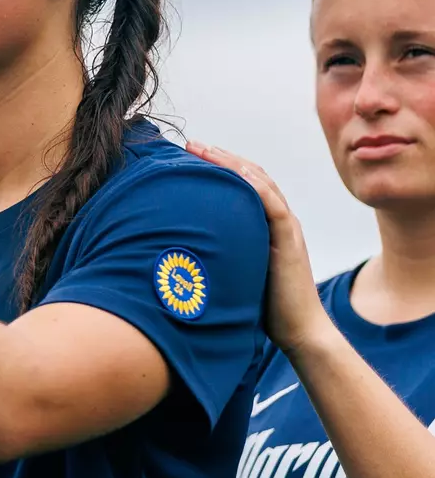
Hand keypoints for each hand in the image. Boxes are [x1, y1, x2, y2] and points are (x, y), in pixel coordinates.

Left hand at [185, 143, 331, 355]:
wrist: (299, 332)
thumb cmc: (263, 309)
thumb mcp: (233, 273)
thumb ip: (218, 257)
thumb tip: (179, 254)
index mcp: (264, 226)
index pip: (241, 186)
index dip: (217, 168)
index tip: (188, 157)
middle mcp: (277, 220)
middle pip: (249, 176)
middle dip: (220, 158)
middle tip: (190, 144)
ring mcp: (286, 227)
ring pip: (260, 183)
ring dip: (232, 163)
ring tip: (204, 149)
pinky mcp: (290, 239)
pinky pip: (273, 204)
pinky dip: (254, 185)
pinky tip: (234, 172)